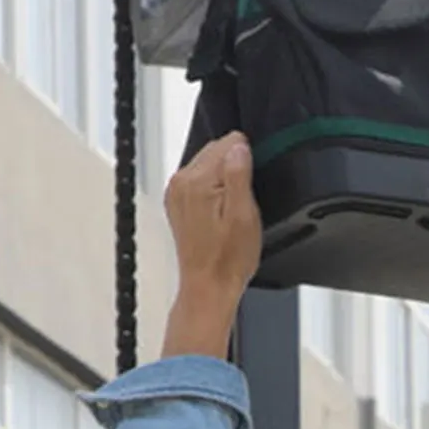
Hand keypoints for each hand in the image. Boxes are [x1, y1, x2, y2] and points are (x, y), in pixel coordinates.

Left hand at [161, 132, 262, 358]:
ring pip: (209, 162)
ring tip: (233, 207)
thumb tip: (239, 146)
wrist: (209, 286)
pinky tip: (222, 210)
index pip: (229, 142)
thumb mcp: (244, 215)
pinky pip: (202, 177)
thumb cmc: (228, 258)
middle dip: (235, 167)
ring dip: (226, 177)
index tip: (252, 183)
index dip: (248, 159)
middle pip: (217, 149)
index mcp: (196, 182)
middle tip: (243, 199)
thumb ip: (239, 175)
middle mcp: (181, 183)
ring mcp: (177, 192)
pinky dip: (215, 187)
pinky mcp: (178, 202)